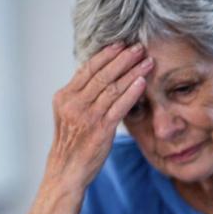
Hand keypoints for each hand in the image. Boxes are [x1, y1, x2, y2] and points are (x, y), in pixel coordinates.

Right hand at [46, 42, 151, 188]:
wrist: (67, 170)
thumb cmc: (73, 141)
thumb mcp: (70, 113)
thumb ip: (82, 95)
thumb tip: (101, 74)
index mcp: (65, 96)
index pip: (87, 69)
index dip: (106, 55)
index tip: (121, 43)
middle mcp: (74, 103)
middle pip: (102, 75)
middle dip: (122, 58)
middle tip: (139, 47)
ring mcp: (87, 116)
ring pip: (112, 88)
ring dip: (132, 72)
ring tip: (147, 61)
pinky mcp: (100, 129)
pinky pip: (118, 106)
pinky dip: (131, 92)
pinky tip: (142, 82)